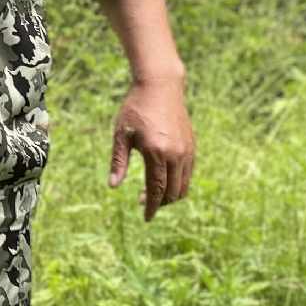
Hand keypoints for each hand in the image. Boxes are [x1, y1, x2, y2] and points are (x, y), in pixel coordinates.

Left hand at [108, 78, 194, 221]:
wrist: (160, 87)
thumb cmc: (135, 109)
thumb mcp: (121, 134)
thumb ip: (118, 162)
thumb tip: (113, 187)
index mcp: (156, 152)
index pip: (156, 189)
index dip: (152, 207)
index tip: (146, 218)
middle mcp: (176, 154)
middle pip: (172, 192)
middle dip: (160, 203)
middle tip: (143, 203)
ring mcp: (187, 150)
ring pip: (183, 185)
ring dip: (170, 195)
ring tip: (153, 194)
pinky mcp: (192, 146)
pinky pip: (188, 173)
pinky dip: (179, 183)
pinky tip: (164, 180)